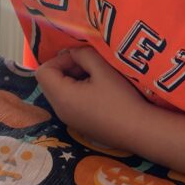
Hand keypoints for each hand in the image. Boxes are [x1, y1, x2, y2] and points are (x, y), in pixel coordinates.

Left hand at [35, 45, 151, 149]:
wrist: (140, 131)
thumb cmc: (121, 98)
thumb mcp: (102, 69)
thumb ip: (83, 55)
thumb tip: (72, 53)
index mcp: (61, 97)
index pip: (43, 72)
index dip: (59, 60)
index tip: (80, 59)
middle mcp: (59, 111)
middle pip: (49, 82)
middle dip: (66, 68)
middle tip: (89, 66)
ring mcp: (69, 121)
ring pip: (60, 92)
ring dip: (73, 80)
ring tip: (96, 77)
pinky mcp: (79, 126)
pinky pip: (69, 104)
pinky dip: (78, 92)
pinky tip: (99, 92)